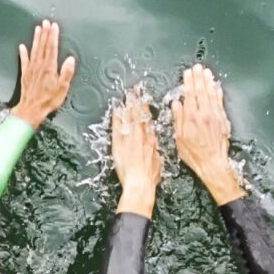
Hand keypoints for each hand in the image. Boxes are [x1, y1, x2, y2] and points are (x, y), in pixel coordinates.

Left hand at [11, 20, 76, 127]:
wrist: (31, 110)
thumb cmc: (48, 100)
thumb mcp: (62, 88)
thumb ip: (66, 72)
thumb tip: (70, 59)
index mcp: (49, 67)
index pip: (52, 47)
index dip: (53, 36)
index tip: (54, 26)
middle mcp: (39, 66)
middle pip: (42, 46)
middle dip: (44, 33)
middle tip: (45, 22)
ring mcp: (31, 69)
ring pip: (34, 50)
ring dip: (36, 39)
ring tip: (37, 29)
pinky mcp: (25, 74)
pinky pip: (24, 61)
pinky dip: (23, 53)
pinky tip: (22, 47)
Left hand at [111, 88, 161, 216]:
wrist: (139, 183)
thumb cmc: (149, 178)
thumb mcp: (157, 163)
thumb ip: (154, 152)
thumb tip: (154, 147)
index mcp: (151, 141)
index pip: (148, 121)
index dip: (146, 110)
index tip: (144, 101)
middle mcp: (142, 136)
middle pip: (140, 115)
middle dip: (138, 102)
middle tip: (136, 90)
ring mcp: (130, 138)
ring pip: (130, 117)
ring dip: (129, 105)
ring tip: (129, 94)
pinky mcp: (119, 143)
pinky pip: (118, 126)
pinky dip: (118, 117)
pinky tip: (116, 108)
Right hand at [173, 63, 243, 203]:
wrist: (213, 163)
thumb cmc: (195, 154)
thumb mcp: (179, 138)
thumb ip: (178, 119)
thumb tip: (177, 104)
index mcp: (192, 118)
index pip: (190, 95)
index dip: (189, 82)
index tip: (188, 73)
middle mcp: (205, 114)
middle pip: (202, 91)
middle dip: (199, 78)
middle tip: (198, 67)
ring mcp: (215, 116)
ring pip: (212, 94)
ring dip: (209, 82)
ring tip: (207, 72)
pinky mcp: (223, 120)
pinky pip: (220, 102)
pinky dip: (218, 93)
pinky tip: (216, 87)